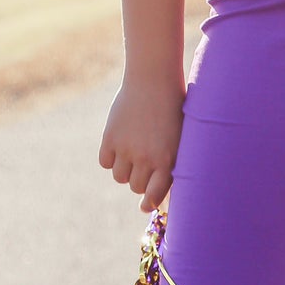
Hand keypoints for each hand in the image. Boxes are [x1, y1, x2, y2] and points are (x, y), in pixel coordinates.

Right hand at [99, 76, 184, 213]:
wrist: (153, 80)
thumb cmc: (172, 110)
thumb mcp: (179, 138)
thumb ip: (170, 164)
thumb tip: (159, 194)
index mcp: (168, 160)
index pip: (155, 194)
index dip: (149, 201)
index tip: (146, 204)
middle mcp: (146, 158)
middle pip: (135, 187)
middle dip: (139, 179)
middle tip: (144, 164)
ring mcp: (126, 149)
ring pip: (119, 177)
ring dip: (125, 169)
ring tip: (133, 151)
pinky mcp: (109, 138)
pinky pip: (105, 162)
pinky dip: (110, 157)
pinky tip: (120, 143)